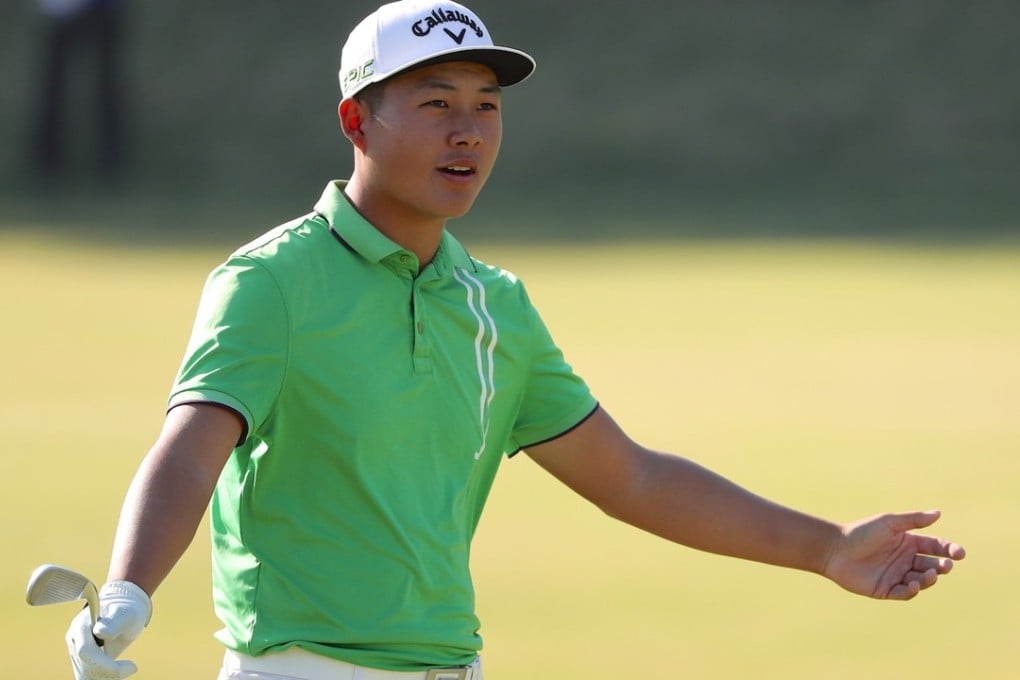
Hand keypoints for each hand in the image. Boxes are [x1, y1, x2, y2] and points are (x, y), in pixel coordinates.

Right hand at [66, 581, 151, 679]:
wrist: (123, 612)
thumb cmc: (126, 611)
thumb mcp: (125, 614)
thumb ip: (114, 622)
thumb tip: (99, 632)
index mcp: (81, 625)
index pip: (85, 651)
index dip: (106, 665)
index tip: (133, 667)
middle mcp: (74, 639)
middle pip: (85, 666)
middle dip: (109, 671)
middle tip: (132, 667)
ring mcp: (75, 650)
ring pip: (84, 675)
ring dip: (107, 676)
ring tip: (127, 667)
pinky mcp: (80, 660)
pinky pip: (88, 676)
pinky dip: (105, 677)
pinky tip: (120, 670)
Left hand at [823, 510, 965, 599]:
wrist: (835, 549)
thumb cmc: (861, 532)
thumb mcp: (889, 523)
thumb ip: (913, 520)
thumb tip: (938, 513)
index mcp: (908, 542)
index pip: (935, 547)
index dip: (949, 550)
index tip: (959, 553)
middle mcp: (905, 560)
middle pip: (932, 565)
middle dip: (943, 566)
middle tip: (946, 565)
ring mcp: (897, 575)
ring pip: (922, 580)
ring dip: (929, 578)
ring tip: (931, 573)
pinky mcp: (886, 590)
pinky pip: (905, 593)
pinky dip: (912, 590)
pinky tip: (913, 583)